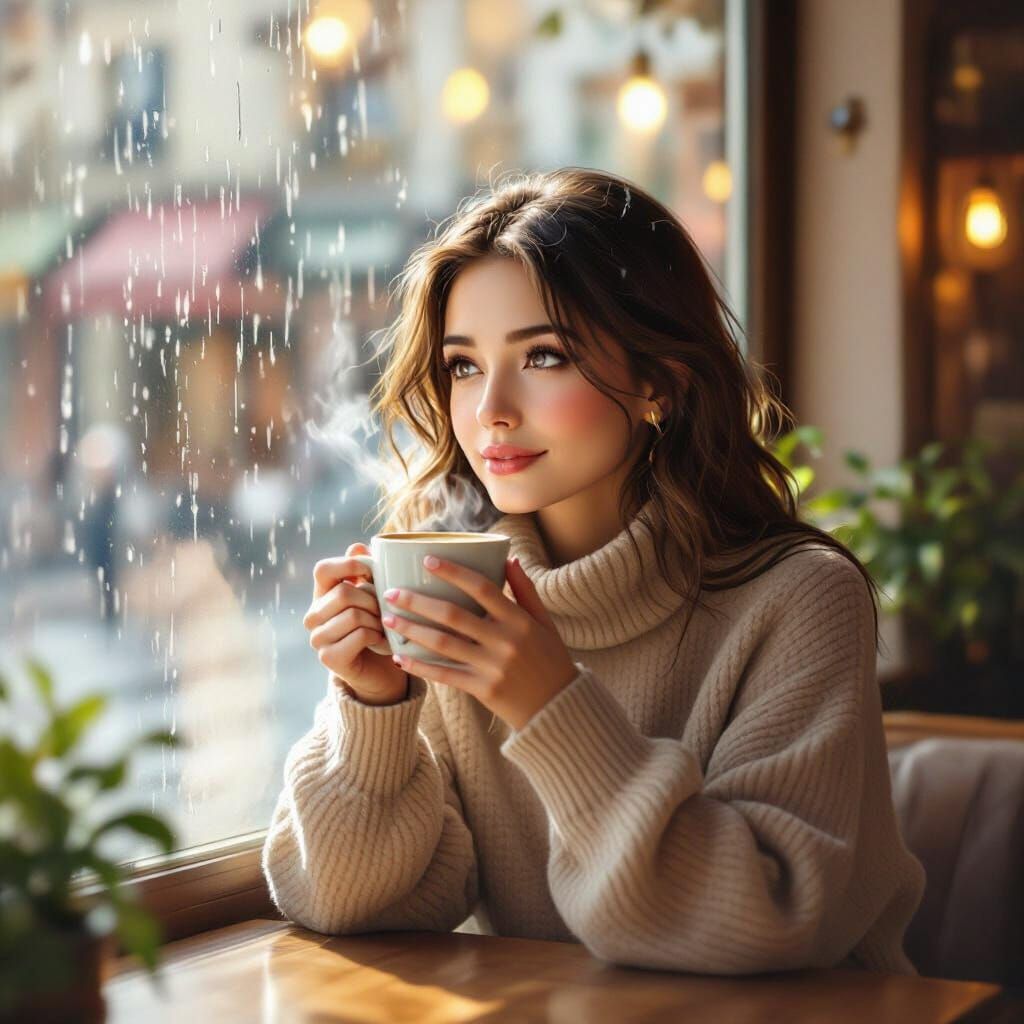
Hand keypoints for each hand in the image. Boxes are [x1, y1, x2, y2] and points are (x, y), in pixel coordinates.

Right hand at [303, 543, 409, 704]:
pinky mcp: (328, 658)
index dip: (350, 566)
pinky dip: (377, 636)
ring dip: (377, 620)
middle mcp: (313, 616)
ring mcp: (317, 639)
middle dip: (373, 599)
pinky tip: (381, 642)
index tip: (373, 573)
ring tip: (383, 627)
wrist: (381, 670)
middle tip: (384, 610)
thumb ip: (365, 570)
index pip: (323, 569)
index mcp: (321, 595)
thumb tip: (357, 547)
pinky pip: (359, 635)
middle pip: (344, 592)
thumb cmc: (379, 626)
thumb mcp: (374, 594)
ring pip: (353, 614)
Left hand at [380, 555, 577, 730]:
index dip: (454, 572)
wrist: (558, 707)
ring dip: (411, 629)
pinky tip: (399, 657)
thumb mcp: (545, 623)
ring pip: (443, 644)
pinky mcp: (482, 689)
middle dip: (418, 602)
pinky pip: (445, 675)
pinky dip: (420, 666)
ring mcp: (492, 667)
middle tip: (391, 592)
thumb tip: (509, 560)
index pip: (482, 588)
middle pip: (453, 615)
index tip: (427, 561)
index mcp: (519, 620)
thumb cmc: (551, 660)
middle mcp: (504, 641)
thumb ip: (526, 592)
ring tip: (387, 619)